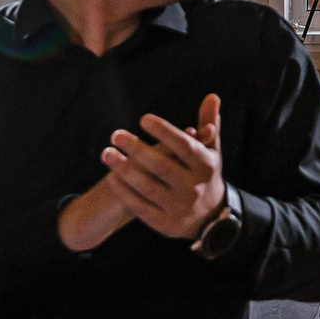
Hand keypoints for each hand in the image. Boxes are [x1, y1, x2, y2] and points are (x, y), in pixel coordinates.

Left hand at [100, 97, 227, 239]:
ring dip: (124, 170)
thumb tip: (212, 95)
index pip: (184, 147)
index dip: (165, 132)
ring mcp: (179, 207)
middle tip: (116, 135)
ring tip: (107, 153)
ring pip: (147, 187)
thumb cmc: (204, 174)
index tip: (144, 119)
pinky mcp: (165, 223)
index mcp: (205, 166)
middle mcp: (193, 187)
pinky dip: (124, 192)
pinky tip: (111, 177)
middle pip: (162, 167)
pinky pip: (140, 207)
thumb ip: (209, 124)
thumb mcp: (211, 151)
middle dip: (137, 150)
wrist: (209, 218)